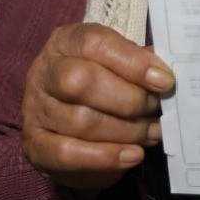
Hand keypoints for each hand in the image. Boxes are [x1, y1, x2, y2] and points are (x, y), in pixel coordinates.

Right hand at [21, 23, 174, 197]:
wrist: (71, 129)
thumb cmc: (103, 86)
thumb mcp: (118, 65)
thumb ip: (139, 63)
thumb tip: (164, 75)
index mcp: (66, 42)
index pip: (95, 43)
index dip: (132, 62)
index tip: (165, 81)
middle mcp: (44, 72)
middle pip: (81, 81)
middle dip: (129, 99)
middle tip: (157, 109)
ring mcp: (35, 110)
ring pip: (80, 121)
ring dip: (126, 131)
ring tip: (152, 133)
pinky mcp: (35, 146)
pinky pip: (67, 154)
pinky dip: (105, 157)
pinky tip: (132, 155)